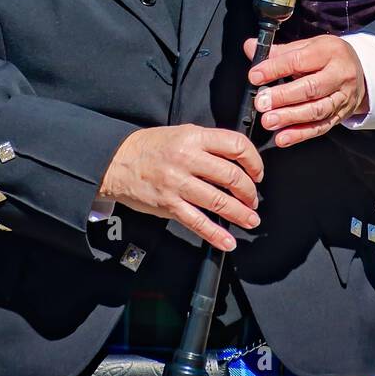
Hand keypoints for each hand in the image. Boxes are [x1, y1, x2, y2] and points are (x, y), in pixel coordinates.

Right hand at [98, 125, 263, 252]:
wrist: (116, 162)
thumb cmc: (151, 147)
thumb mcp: (182, 134)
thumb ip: (208, 144)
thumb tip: (237, 159)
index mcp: (194, 138)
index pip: (236, 145)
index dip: (254, 161)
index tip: (257, 173)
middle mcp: (187, 159)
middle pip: (232, 176)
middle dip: (249, 192)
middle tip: (253, 200)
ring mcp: (177, 183)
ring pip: (218, 201)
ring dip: (240, 214)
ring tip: (250, 219)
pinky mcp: (168, 205)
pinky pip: (197, 222)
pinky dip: (215, 235)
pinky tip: (227, 241)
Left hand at [245, 34, 368, 147]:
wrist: (361, 72)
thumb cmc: (328, 57)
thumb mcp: (308, 46)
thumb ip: (279, 51)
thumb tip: (250, 47)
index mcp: (329, 52)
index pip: (299, 60)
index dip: (275, 69)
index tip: (255, 76)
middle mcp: (340, 75)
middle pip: (311, 88)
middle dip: (283, 97)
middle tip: (261, 103)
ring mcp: (343, 97)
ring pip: (317, 110)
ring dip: (291, 118)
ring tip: (269, 121)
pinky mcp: (341, 116)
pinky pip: (321, 127)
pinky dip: (300, 134)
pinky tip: (283, 137)